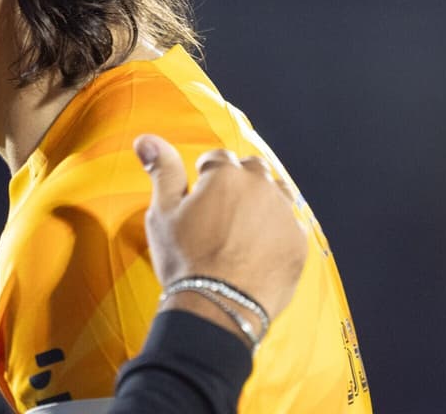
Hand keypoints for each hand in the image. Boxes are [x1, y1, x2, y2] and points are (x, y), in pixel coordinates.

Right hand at [134, 134, 306, 322]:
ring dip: (262, 199)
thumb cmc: (186, 259)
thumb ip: (162, 170)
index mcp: (226, 176)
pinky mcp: (298, 242)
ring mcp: (284, 214)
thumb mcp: (163, 213)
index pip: (217, 157)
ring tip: (243, 223)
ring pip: (277, 192)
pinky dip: (276, 227)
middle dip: (238, 180)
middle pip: (253, 168)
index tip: (199, 194)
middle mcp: (261, 187)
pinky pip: (290, 222)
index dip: (205, 173)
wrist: (219, 307)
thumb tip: (146, 139)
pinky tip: (259, 246)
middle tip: (221, 208)